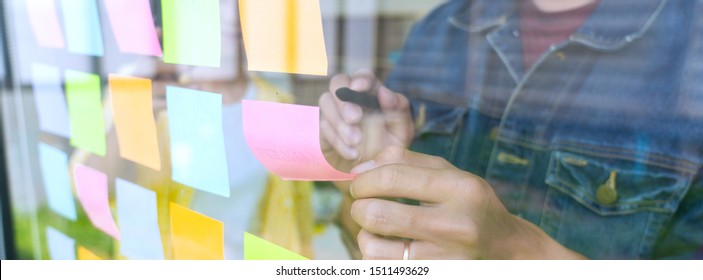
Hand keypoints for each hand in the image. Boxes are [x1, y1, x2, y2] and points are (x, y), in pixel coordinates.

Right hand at [319, 69, 413, 174]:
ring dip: (340, 122)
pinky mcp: (324, 132)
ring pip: (326, 104)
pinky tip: (352, 153)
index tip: (360, 87)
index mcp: (371, 94)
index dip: (360, 78)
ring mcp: (334, 114)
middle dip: (344, 100)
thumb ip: (398, 109)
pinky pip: (323, 130)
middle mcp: (350, 99)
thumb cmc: (391, 147)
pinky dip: (337, 141)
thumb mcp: (402, 130)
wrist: (375, 174)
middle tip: (355, 118)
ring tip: (356, 141)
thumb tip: (384, 93)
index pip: (363, 76)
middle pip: (337, 84)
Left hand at [348, 147, 585, 258]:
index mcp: (461, 189)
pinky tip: (390, 246)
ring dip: (365, 234)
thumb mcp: (450, 174)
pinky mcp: (435, 275)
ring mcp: (445, 258)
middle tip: (363, 205)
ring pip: (373, 246)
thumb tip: (357, 170)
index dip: (364, 180)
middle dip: (359, 207)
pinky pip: (382, 267)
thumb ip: (405, 162)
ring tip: (378, 228)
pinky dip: (376, 255)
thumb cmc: (470, 205)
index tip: (358, 183)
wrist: (507, 250)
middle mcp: (455, 225)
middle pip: (376, 214)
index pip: (392, 177)